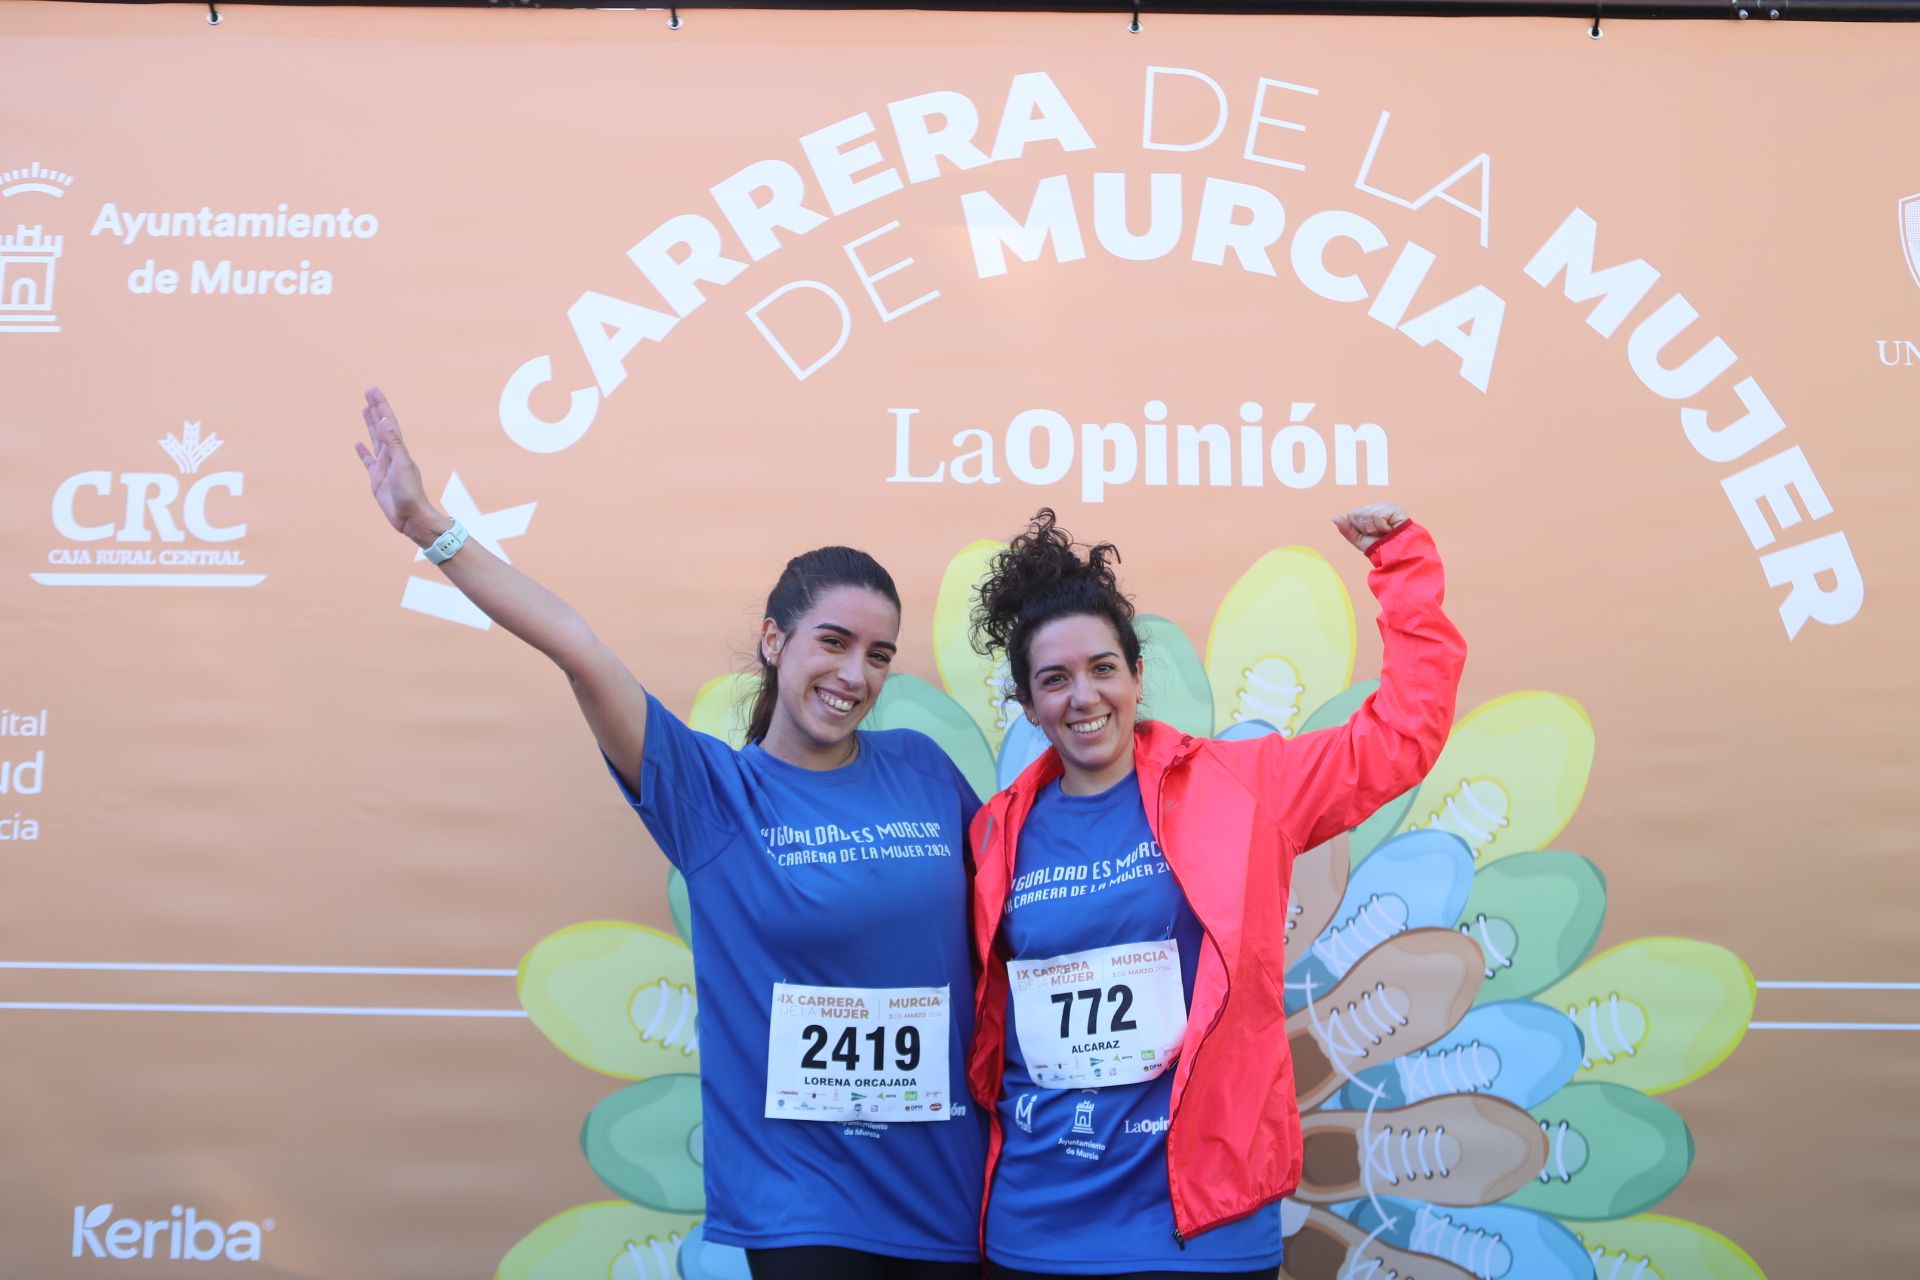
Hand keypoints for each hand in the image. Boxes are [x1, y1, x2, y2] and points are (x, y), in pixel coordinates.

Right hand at [354, 387, 441, 545]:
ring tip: (364, 409)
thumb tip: (385, 421)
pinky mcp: (377, 478)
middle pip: (381, 426)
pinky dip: (363, 451)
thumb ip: (393, 443)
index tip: (372, 390)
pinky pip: (368, 461)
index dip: (380, 406)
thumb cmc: (409, 493)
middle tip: (368, 392)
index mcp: (398, 450)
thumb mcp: (401, 465)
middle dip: (375, 409)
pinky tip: (358, 444)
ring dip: (370, 424)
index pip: (387, 422)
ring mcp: (384, 466)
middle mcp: (391, 455)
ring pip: (375, 439)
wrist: (411, 517)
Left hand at [1332, 502, 1408, 552]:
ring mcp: (1386, 505)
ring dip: (1374, 528)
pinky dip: (1382, 526)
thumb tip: (1334, 517)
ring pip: (1367, 514)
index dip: (1358, 528)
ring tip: (1385, 532)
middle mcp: (1377, 505)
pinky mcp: (1394, 508)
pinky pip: (1377, 516)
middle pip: (1358, 514)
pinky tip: (1390, 529)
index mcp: (1369, 511)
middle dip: (1366, 528)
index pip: (1352, 514)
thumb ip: (1347, 529)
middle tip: (1378, 534)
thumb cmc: (1381, 547)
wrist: (1397, 554)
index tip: (1370, 534)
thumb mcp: (1359, 540)